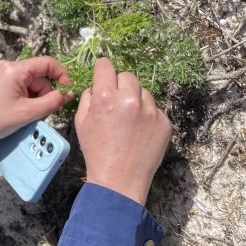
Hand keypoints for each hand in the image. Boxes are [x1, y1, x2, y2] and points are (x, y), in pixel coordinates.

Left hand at [0, 56, 72, 151]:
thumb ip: (53, 101)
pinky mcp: (2, 82)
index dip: (62, 75)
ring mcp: (5, 73)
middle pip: (40, 76)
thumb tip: (70, 94)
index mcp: (16, 69)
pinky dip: (28, 98)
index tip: (68, 91)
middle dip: (45, 94)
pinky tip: (22, 111)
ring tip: (29, 114)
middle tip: (41, 112)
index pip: (47, 63)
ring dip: (37, 99)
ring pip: (33, 83)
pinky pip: (23, 86)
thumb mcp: (30, 112)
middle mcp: (10, 66)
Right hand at [75, 58, 170, 204]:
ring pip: (143, 91)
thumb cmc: (96, 151)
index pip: (106, 66)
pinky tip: (139, 131)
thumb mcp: (81, 122)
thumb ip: (88, 98)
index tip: (103, 73)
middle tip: (116, 100)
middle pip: (127, 76)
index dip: (103, 69)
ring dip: (136, 99)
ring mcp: (150, 111)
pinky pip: (155, 109)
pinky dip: (147, 115)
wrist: (119, 179)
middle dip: (120, 85)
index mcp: (106, 97)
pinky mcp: (164, 122)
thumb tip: (97, 87)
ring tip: (129, 120)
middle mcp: (130, 99)